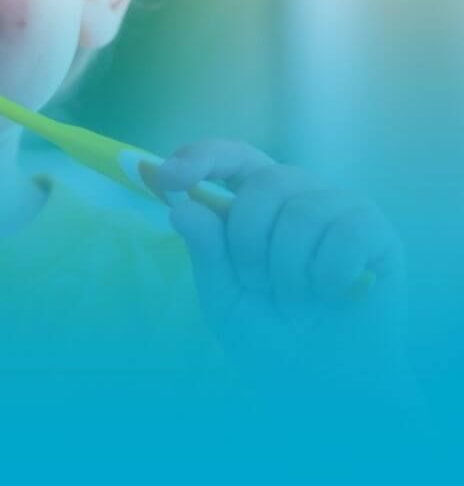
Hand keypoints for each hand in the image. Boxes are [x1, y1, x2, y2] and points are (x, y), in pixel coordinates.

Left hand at [152, 139, 416, 407]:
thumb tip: (183, 206)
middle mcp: (298, 194)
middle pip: (264, 182)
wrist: (329, 387)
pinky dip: (329, 276)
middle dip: (250, 244)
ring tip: (297, 301)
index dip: (201, 157)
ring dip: (289, 270)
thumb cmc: (273, 337)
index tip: (169, 178)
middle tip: (260, 288)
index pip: (230, 156)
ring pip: (301, 210)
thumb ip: (205, 253)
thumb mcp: (223, 299)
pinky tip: (333, 295)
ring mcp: (339, 208)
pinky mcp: (375, 232)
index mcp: (256, 202)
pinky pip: (344, 234)